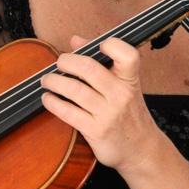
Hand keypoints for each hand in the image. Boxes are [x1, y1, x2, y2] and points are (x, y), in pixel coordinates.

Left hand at [38, 35, 162, 173]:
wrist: (141, 149)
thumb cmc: (129, 113)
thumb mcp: (123, 86)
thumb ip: (101, 61)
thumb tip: (75, 40)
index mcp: (130, 80)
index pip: (128, 55)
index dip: (112, 45)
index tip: (98, 45)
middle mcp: (122, 95)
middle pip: (89, 68)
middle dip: (66, 62)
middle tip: (59, 63)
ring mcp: (109, 113)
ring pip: (74, 89)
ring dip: (53, 82)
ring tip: (47, 81)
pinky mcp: (96, 130)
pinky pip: (67, 112)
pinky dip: (52, 102)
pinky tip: (48, 98)